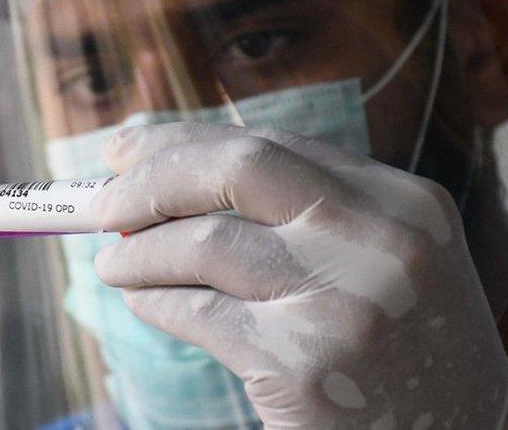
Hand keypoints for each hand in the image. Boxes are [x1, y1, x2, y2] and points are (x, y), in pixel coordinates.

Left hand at [91, 122, 507, 428]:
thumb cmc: (407, 352)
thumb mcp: (378, 263)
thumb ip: (293, 217)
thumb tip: (164, 179)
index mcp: (401, 202)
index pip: (271, 145)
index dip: (185, 141)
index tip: (127, 148)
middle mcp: (378, 239)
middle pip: (236, 167)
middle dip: (153, 176)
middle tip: (100, 199)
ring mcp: (342, 301)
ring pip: (204, 242)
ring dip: (137, 250)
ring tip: (111, 262)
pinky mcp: (303, 365)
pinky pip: (196, 312)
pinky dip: (154, 301)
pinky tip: (142, 302)